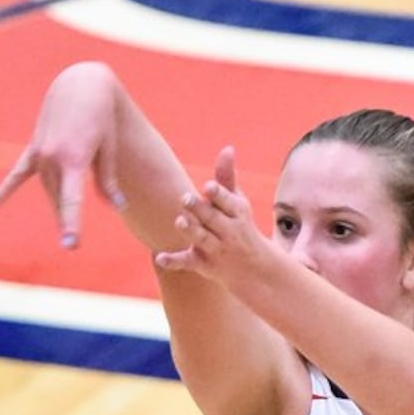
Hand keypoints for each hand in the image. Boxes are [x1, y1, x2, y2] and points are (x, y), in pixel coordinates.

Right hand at [0, 64, 125, 248]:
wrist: (81, 84)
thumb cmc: (102, 118)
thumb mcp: (109, 148)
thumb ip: (107, 180)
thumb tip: (114, 207)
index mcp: (73, 159)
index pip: (72, 200)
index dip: (72, 224)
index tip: (71, 244)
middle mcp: (52, 157)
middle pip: (58, 199)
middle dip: (66, 221)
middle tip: (71, 244)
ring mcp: (40, 152)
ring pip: (47, 188)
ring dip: (57, 203)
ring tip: (66, 223)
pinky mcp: (35, 147)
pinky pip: (19, 172)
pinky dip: (7, 188)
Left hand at [153, 149, 269, 286]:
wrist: (253, 267)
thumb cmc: (239, 224)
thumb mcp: (237, 202)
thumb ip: (227, 176)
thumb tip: (227, 148)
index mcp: (237, 213)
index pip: (227, 202)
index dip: (218, 194)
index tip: (208, 186)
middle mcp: (228, 232)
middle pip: (212, 219)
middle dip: (200, 209)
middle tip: (185, 198)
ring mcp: (215, 249)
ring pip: (201, 239)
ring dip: (190, 230)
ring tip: (179, 220)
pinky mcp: (202, 264)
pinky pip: (187, 263)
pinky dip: (174, 261)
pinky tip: (160, 258)